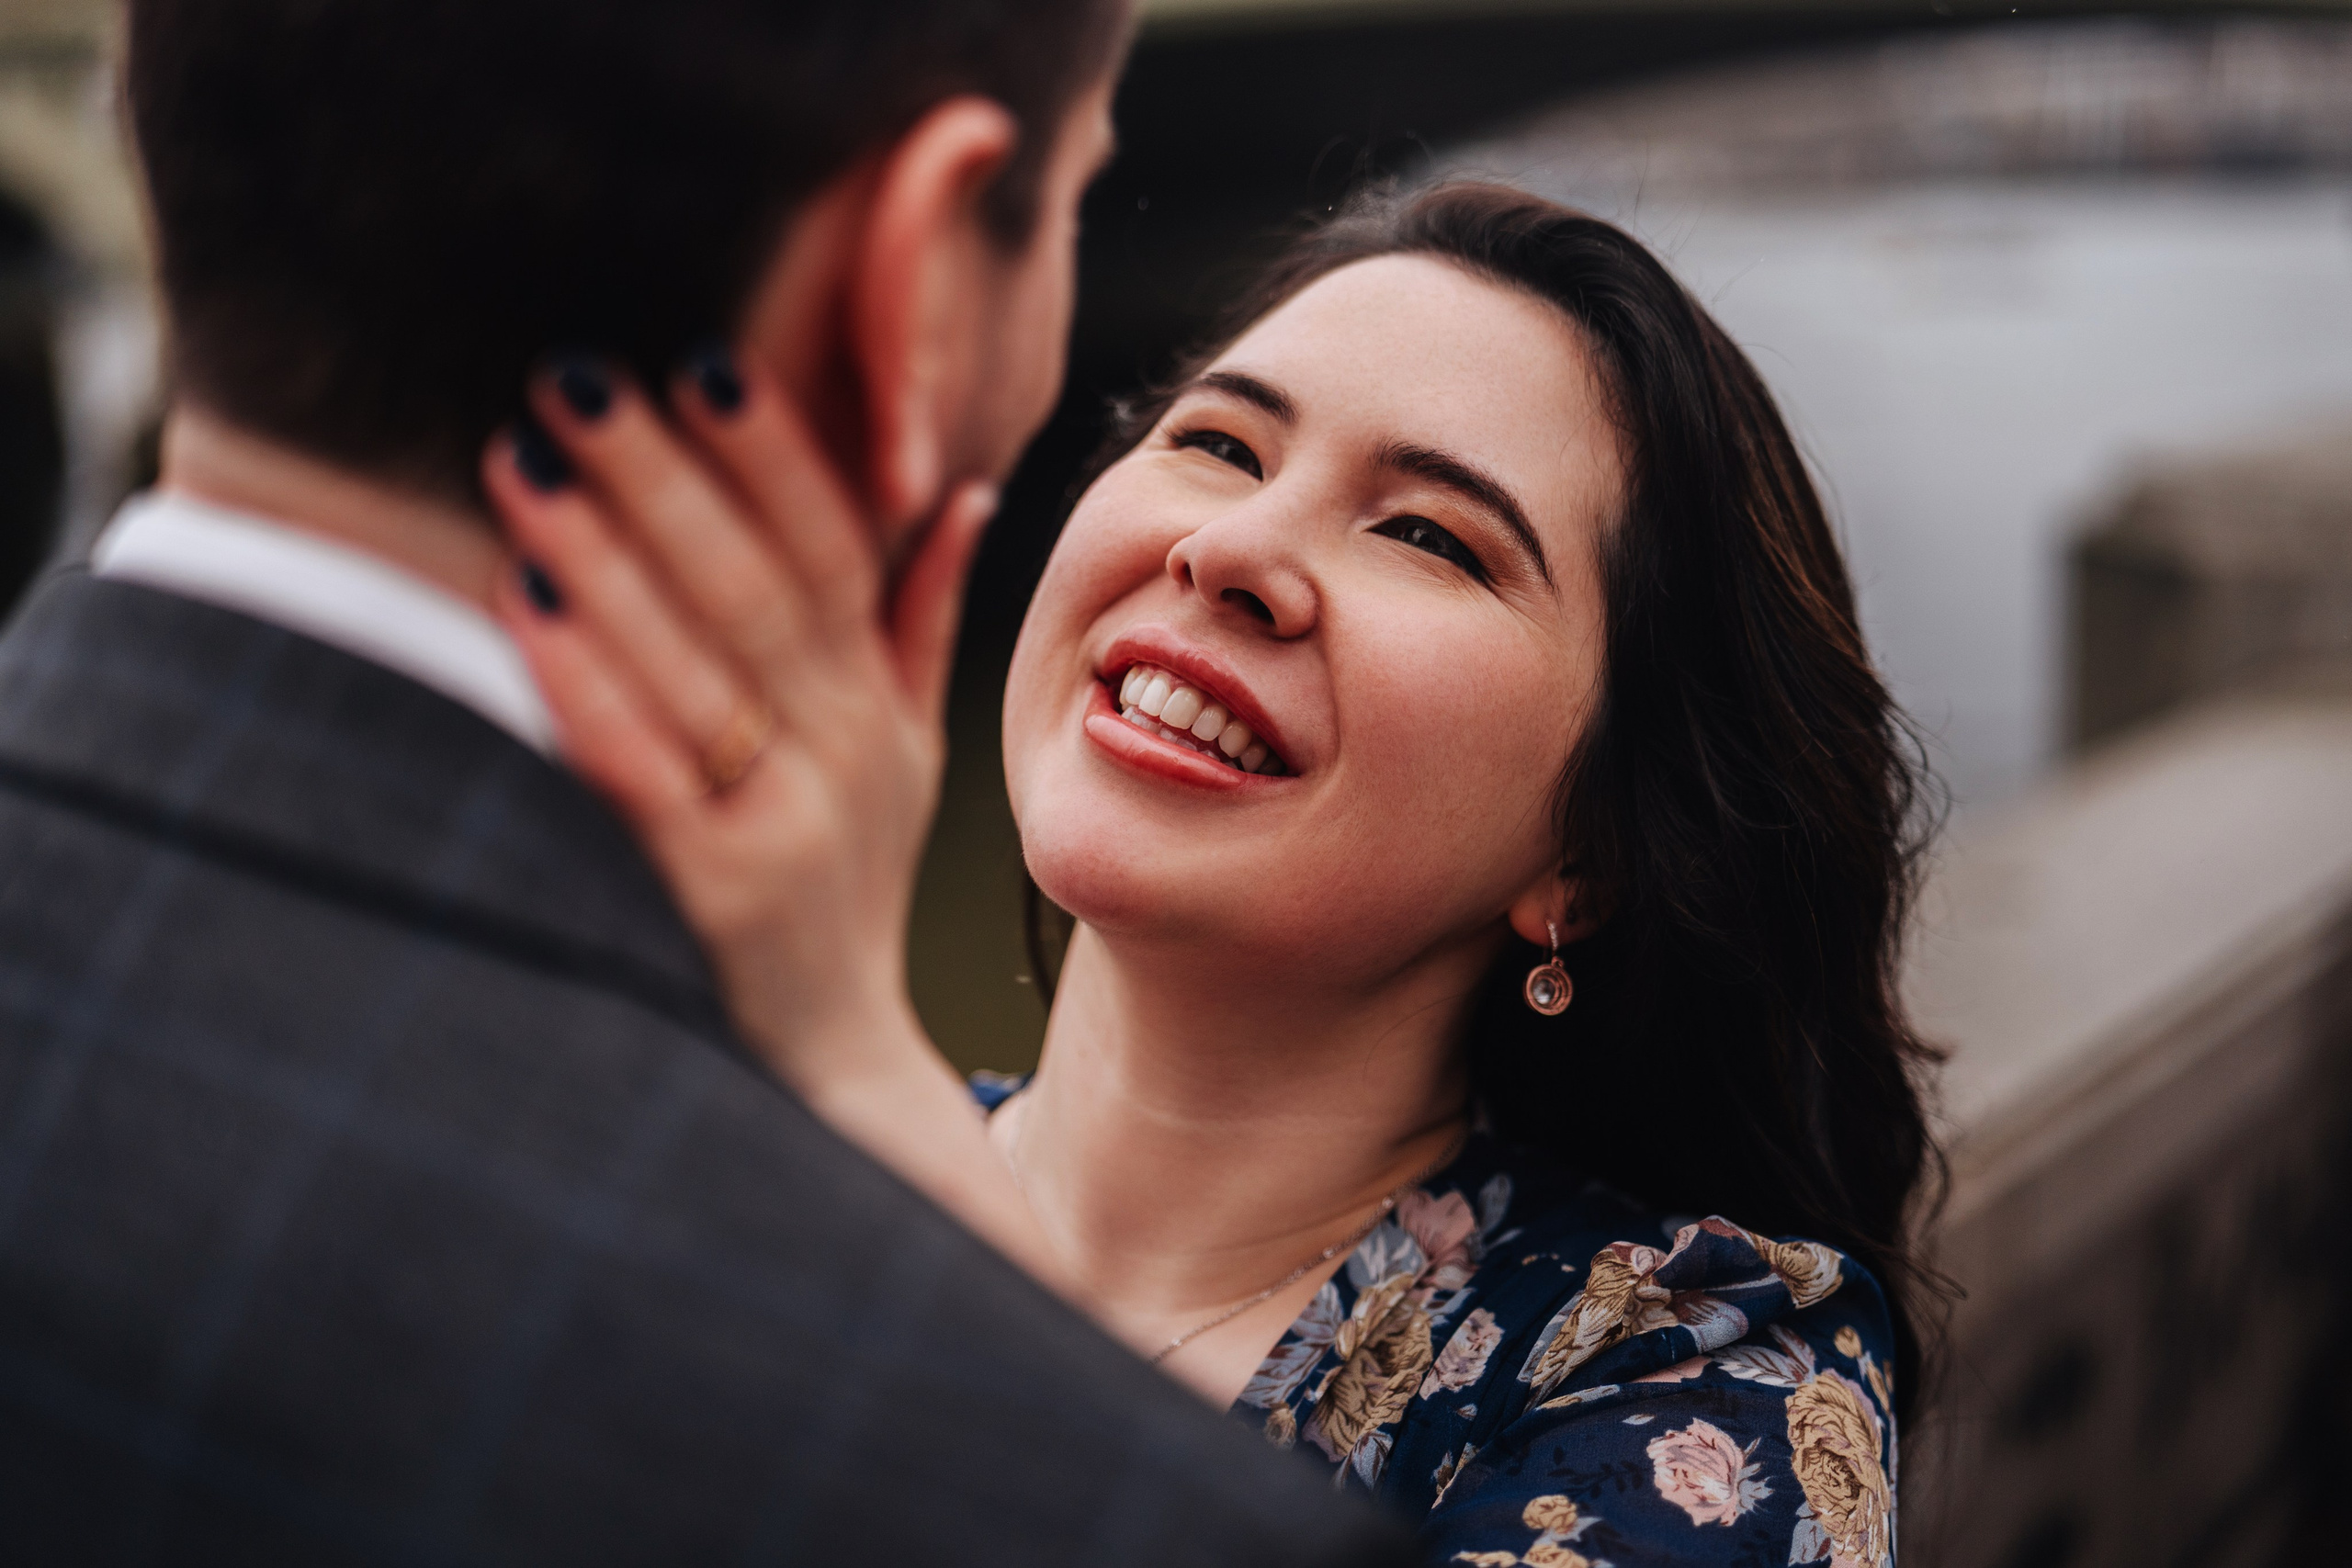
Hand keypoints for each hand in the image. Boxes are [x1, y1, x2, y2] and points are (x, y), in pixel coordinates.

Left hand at [481, 352, 992, 1082]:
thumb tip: (963, 494)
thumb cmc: (849, 884)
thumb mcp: (905, 753)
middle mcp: (847, 746)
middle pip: (756, 585)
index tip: (704, 361)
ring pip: (698, 662)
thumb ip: (922, 623)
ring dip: (606, 555)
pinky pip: (647, 766)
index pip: (837, 549)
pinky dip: (587, 681)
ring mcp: (791, 816)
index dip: (775, 456)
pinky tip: (521, 604)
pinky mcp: (722, 886)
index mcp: (876, 700)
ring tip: (520, 463)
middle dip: (661, 475)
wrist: (837, 1054)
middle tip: (572, 378)